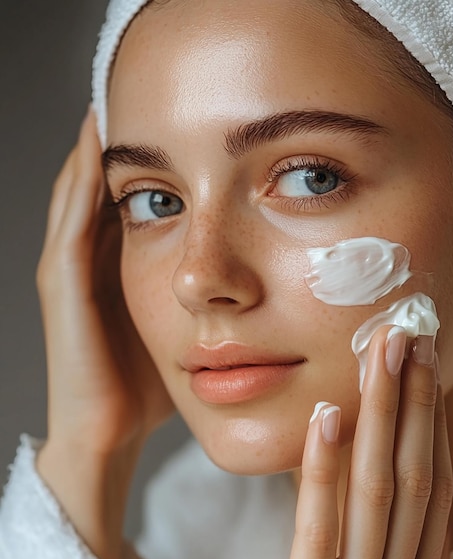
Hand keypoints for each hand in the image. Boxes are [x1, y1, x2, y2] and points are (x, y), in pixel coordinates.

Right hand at [35, 108, 173, 558]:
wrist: (107, 430)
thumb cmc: (150, 385)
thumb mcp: (182, 330)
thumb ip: (206, 303)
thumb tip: (253, 286)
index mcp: (121, 269)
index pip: (136, 204)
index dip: (152, 166)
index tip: (179, 130)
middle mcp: (91, 261)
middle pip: (106, 190)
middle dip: (124, 149)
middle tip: (141, 100)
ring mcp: (71, 270)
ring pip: (81, 196)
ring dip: (97, 154)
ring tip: (113, 107)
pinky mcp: (65, 286)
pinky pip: (71, 223)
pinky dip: (81, 186)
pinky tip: (97, 151)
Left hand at [266, 326, 451, 558]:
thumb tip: (379, 502)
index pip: (434, 492)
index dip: (433, 427)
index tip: (427, 373)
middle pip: (413, 477)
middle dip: (414, 403)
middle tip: (411, 336)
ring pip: (379, 493)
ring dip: (382, 416)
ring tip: (381, 354)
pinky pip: (321, 533)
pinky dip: (324, 471)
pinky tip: (328, 416)